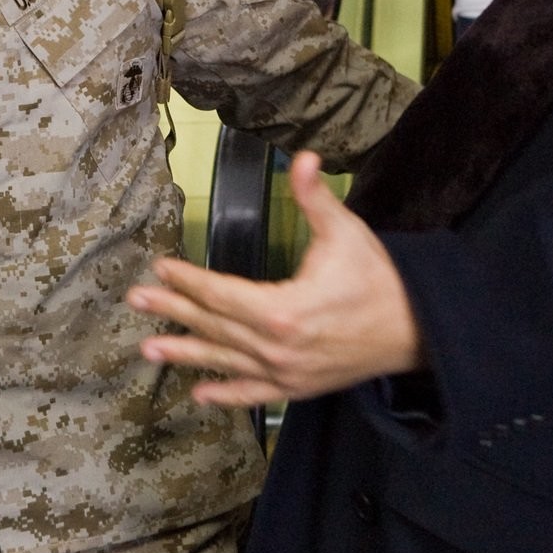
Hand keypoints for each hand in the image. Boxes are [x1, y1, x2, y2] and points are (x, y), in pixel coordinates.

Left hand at [130, 150, 422, 405]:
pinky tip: (198, 393)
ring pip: (225, 362)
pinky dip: (225, 395)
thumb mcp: (346, 233)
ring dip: (185, 353)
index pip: (221, 293)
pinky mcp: (297, 388)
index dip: (188, 280)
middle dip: (173, 310)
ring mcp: (286, 373)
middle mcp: (277, 348)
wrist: (417, 330)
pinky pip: (253, 394)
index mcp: (283, 310)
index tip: (161, 267)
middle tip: (136, 299)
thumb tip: (303, 157)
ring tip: (148, 348)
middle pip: (214, 325)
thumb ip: (315, 197)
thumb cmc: (378, 278)